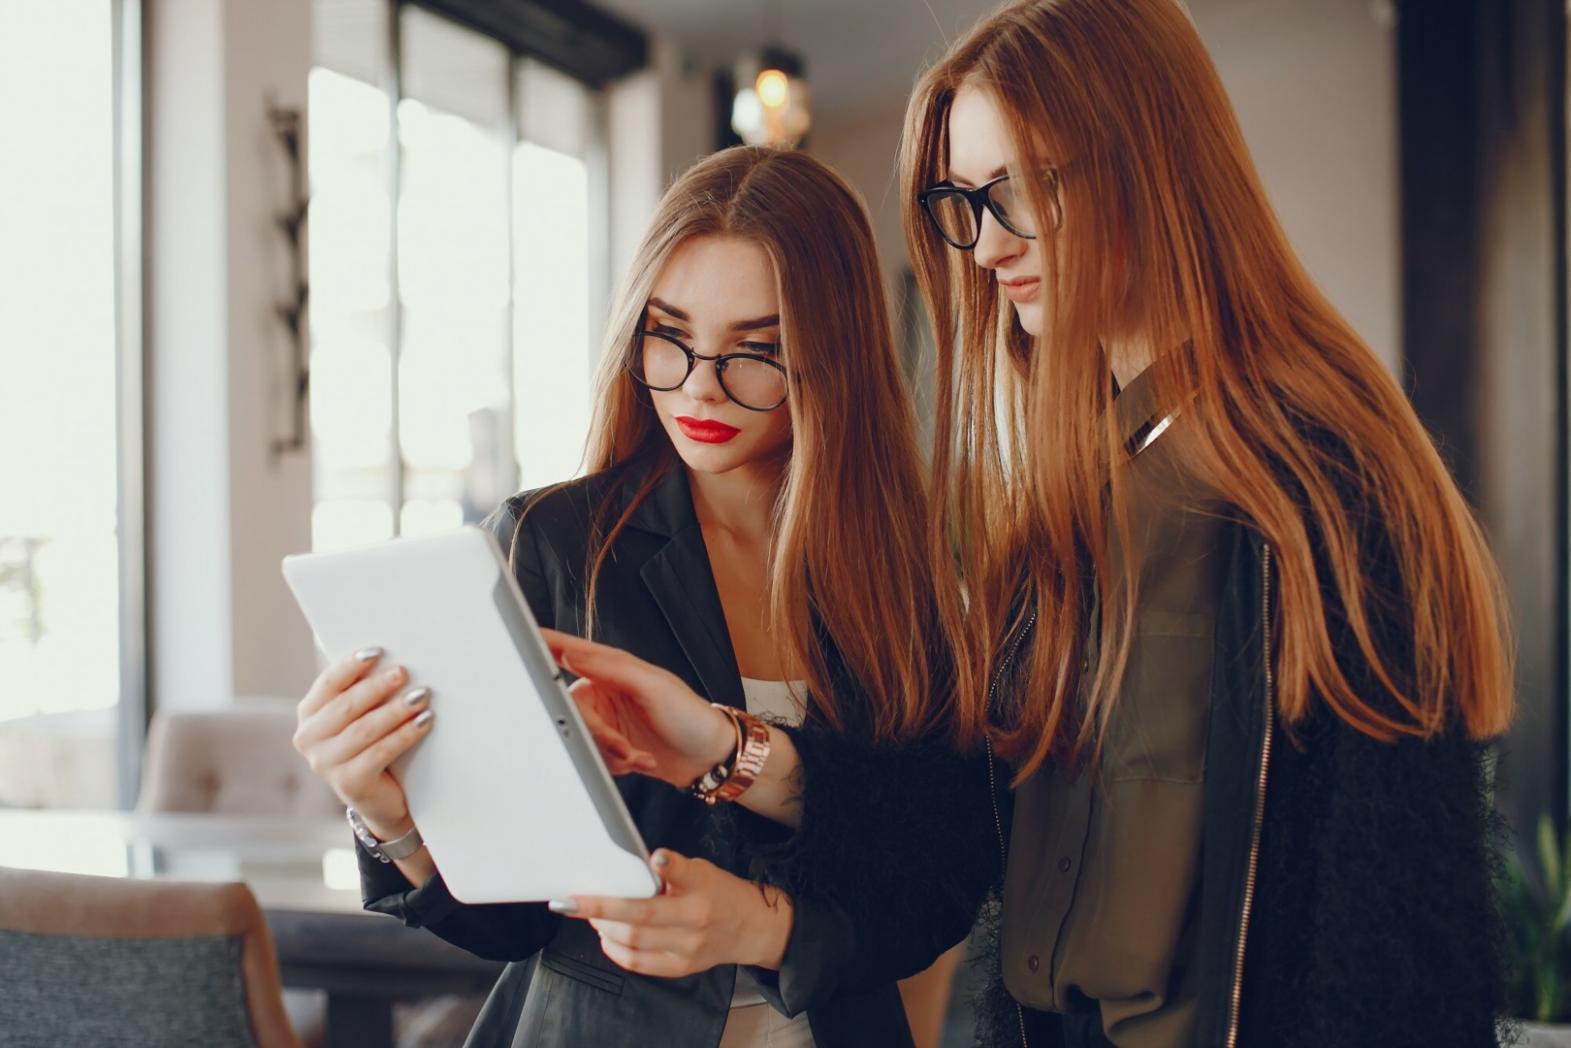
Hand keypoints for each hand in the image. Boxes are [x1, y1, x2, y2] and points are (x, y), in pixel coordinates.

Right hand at [292, 647, 434, 839]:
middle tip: (403, 672)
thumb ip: (364, 691)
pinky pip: (380, 753)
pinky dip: (404, 735)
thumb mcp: (362, 716)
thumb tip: (392, 658)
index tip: (377, 651)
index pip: (328, 683)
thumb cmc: (372, 743)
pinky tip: (424, 721)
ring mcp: (325, 764)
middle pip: (346, 706)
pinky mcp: (349, 784)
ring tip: (421, 696)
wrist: (381, 798)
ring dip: (395, 710)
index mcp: (309, 714)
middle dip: (377, 687)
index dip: (352, 666)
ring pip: (364, 730)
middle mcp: (308, 739)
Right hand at [542, 629, 735, 788]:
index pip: (567, 651)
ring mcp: (603, 719)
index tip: (513, 639)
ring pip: (578, 738)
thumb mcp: (654, 686)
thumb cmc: (690, 716)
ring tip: (639, 754)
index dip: (540, 644)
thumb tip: (573, 652)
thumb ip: (611, 668)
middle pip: (569, 710)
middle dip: (596, 735)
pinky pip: (590, 757)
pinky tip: (640, 759)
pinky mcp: (607, 745)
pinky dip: (615, 765)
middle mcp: (602, 691)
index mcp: (611, 668)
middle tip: (621, 745)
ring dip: (610, 754)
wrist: (708, 758)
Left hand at [551, 849, 794, 976]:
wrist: (751, 928)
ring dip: (605, 928)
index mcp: (701, 889)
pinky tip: (607, 936)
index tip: (642, 864)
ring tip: (591, 916)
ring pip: (634, 941)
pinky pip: (639, 963)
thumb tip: (634, 866)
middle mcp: (694, 920)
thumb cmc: (721, 893)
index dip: (658, 871)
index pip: (676, 877)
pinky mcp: (680, 967)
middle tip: (574, 901)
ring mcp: (687, 948)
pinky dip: (616, 950)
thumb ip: (672, 871)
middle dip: (601, 909)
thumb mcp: (702, 870)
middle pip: (640, 917)